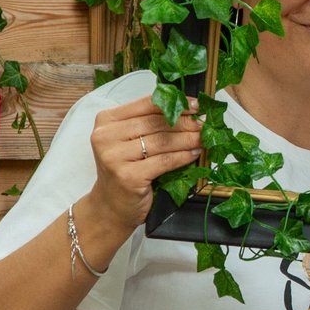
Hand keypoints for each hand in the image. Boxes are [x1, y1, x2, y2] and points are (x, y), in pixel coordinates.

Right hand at [86, 96, 202, 235]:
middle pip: (155, 123)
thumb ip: (148, 124)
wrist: (110, 206)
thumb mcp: (128, 142)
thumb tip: (187, 111)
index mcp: (106, 120)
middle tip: (203, 123)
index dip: (173, 102)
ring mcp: (114, 157)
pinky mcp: (128, 176)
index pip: (145, 104)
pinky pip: (164, 161)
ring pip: (161, 141)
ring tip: (203, 138)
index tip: (195, 104)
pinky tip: (194, 153)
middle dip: (184, 122)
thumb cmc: (123, 171)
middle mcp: (106, 136)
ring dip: (187, 139)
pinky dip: (182, 156)